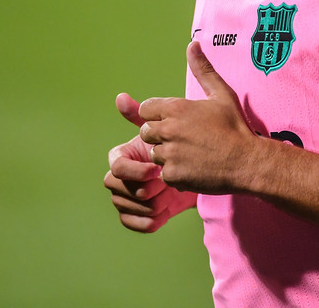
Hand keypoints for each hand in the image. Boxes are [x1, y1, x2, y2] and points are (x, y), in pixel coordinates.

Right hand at [105, 92, 196, 232]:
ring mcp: (125, 196)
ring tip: (171, 197)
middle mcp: (119, 176)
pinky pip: (131, 223)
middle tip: (166, 186)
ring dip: (149, 204)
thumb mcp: (172, 126)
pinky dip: (147, 221)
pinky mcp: (135, 215)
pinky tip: (166, 213)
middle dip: (141, 189)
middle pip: (115, 186)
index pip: (116, 165)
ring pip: (124, 206)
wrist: (203, 173)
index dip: (134, 170)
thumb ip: (147, 112)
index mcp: (124, 155)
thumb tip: (120, 96)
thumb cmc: (187, 146)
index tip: (157, 170)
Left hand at [138, 41, 258, 193]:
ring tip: (191, 154)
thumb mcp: (221, 93)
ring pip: (154, 154)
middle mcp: (168, 129)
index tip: (174, 121)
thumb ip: (202, 69)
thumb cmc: (235, 126)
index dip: (157, 115)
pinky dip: (176, 173)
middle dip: (160, 135)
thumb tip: (192, 44)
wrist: (247, 161)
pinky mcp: (173, 175)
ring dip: (167, 155)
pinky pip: (164, 174)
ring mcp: (169, 154)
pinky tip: (194, 168)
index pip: (145, 110)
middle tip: (185, 139)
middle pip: (146, 132)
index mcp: (176, 108)